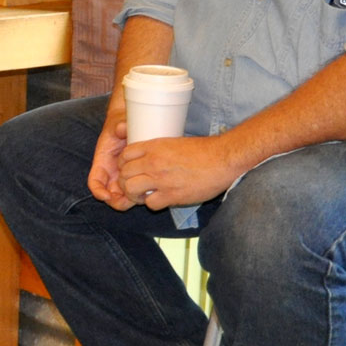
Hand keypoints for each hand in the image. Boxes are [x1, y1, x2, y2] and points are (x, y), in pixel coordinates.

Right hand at [86, 100, 133, 207]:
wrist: (130, 125)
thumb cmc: (121, 125)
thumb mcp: (118, 124)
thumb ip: (119, 126)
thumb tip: (122, 128)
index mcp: (102, 162)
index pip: (94, 182)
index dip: (98, 191)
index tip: (106, 196)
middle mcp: (111, 173)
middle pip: (109, 196)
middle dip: (117, 202)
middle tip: (130, 200)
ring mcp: (122, 177)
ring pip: (123, 197)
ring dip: (130, 200)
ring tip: (143, 197)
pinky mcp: (134, 178)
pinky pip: (136, 191)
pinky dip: (141, 195)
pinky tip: (150, 192)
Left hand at [116, 134, 245, 211]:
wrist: (222, 159)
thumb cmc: (203, 150)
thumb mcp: (174, 142)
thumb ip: (158, 149)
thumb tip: (147, 157)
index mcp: (154, 147)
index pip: (124, 156)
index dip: (123, 165)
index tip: (129, 170)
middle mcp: (154, 162)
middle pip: (124, 174)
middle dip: (125, 182)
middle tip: (134, 185)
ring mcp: (161, 179)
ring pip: (131, 189)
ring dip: (135, 195)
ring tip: (143, 195)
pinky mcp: (172, 195)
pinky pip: (150, 203)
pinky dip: (153, 204)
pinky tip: (160, 200)